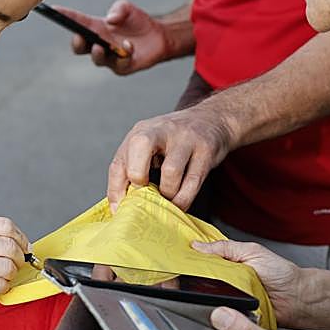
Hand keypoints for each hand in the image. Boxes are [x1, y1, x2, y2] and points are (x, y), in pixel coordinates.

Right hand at [0, 216, 28, 316]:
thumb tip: (15, 242)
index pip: (4, 225)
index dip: (20, 237)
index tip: (24, 246)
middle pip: (8, 245)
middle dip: (20, 257)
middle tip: (18, 263)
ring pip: (6, 266)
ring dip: (12, 273)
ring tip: (6, 276)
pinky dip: (3, 286)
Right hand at [53, 0, 174, 74]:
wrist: (159, 36)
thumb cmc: (137, 21)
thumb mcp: (127, 8)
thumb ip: (118, 8)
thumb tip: (111, 20)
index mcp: (94, 27)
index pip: (76, 22)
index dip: (63, 16)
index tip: (52, 10)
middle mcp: (98, 43)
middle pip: (80, 47)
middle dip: (77, 43)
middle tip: (79, 38)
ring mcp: (109, 57)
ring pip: (97, 59)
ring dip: (98, 53)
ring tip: (101, 46)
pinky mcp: (123, 66)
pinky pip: (120, 63)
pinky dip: (123, 54)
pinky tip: (128, 46)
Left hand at [106, 104, 233, 211]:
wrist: (213, 119)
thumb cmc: (175, 139)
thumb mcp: (150, 144)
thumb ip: (133, 167)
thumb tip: (120, 205)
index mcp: (140, 132)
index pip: (119, 162)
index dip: (116, 190)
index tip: (119, 210)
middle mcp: (160, 130)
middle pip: (139, 146)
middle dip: (137, 177)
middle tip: (145, 196)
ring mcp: (184, 138)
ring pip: (170, 171)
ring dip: (167, 194)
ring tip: (168, 200)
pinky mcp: (205, 150)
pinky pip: (193, 181)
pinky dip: (184, 199)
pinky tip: (181, 203)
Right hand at [191, 239, 304, 328]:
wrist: (298, 298)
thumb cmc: (281, 273)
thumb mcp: (251, 251)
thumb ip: (225, 248)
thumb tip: (198, 245)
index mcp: (228, 263)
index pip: (203, 260)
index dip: (189, 260)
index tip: (177, 260)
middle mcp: (226, 281)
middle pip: (200, 280)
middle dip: (191, 279)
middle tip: (181, 278)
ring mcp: (229, 298)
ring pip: (207, 297)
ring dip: (203, 294)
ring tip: (202, 290)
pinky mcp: (234, 314)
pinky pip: (220, 312)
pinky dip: (216, 309)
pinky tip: (214, 306)